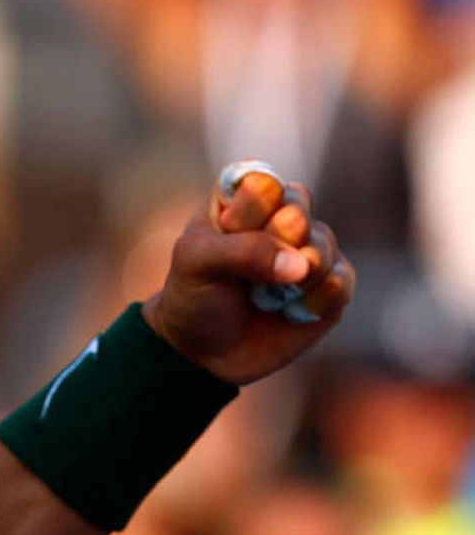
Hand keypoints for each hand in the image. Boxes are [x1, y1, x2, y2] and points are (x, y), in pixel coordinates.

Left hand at [141, 171, 354, 384]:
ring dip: (293, 274)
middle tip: (245, 271)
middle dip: (272, 240)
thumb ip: (244, 250)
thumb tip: (302, 265)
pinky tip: (290, 312)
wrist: (205, 353)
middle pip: (297, 204)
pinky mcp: (330, 284)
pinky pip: (341, 281)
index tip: (226, 231)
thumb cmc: (194, 296)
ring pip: (323, 242)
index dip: (250, 210)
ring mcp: (307, 249)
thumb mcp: (196, 263)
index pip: (262, 180)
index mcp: (238, 199)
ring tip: (264, 296)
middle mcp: (278, 216)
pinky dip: (315, 300)